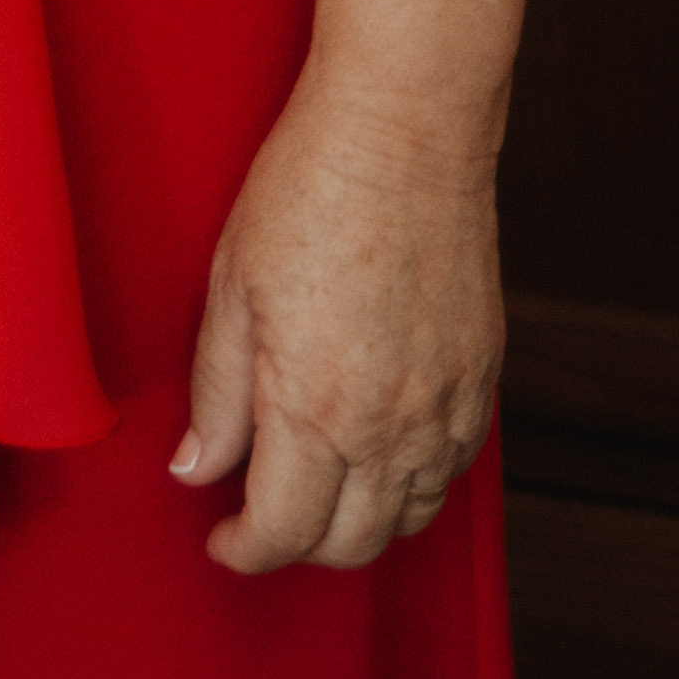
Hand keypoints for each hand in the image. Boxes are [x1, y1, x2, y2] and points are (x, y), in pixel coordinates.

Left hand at [176, 69, 508, 571]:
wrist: (406, 129)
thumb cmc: (309, 188)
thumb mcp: (231, 284)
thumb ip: (216, 392)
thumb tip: (195, 467)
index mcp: (315, 404)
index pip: (282, 531)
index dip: (244, 550)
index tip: (222, 539)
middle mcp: (390, 424)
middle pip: (350, 545)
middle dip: (297, 547)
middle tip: (261, 516)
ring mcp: (446, 407)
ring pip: (409, 520)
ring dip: (359, 525)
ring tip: (317, 490)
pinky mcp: (483, 381)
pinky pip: (453, 474)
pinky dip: (414, 488)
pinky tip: (380, 457)